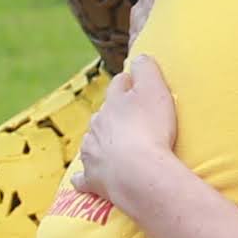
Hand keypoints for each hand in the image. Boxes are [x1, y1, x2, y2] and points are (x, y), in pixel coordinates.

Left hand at [62, 51, 178, 209]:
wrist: (137, 174)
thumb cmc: (150, 130)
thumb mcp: (155, 89)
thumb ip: (146, 69)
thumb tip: (138, 57)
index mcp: (113, 103)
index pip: (119, 85)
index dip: (129, 83)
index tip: (136, 84)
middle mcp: (97, 125)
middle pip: (104, 114)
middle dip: (114, 114)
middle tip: (131, 119)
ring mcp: (92, 153)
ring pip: (91, 141)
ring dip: (100, 141)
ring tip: (114, 147)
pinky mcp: (92, 179)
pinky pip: (82, 177)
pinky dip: (83, 177)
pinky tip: (82, 179)